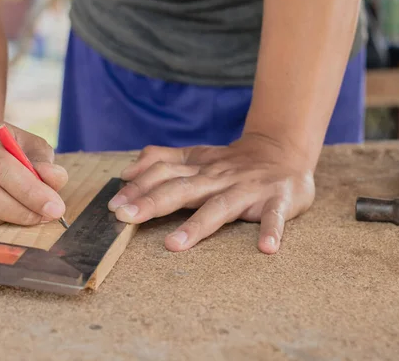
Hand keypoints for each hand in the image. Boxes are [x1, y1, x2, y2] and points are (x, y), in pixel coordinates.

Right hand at [0, 115, 67, 236]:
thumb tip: (54, 179)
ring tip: (24, 214)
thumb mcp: (28, 145)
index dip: (29, 190)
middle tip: (45, 217)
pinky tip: (1, 218)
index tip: (55, 207)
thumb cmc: (4, 148)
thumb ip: (43, 161)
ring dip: (6, 223)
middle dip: (20, 212)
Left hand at [107, 133, 315, 253]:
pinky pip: (275, 216)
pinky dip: (272, 230)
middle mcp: (219, 177)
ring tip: (175, 244)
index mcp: (199, 168)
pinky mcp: (278, 200)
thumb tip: (127, 172)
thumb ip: (162, 160)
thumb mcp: (196, 155)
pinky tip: (266, 248)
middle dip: (153, 202)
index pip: (163, 173)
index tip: (114, 205)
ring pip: (220, 206)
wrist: (283, 151)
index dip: (138, 186)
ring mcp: (248, 189)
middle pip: (183, 189)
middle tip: (126, 217)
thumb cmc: (232, 162)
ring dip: (198, 225)